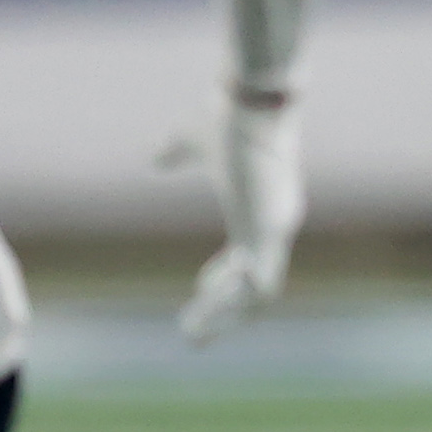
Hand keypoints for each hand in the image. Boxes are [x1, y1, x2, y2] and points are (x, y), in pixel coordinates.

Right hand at [178, 87, 303, 341]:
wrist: (251, 97)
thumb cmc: (227, 117)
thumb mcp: (190, 141)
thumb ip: (174, 152)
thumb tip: (154, 157)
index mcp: (261, 211)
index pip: (250, 260)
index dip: (226, 280)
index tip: (200, 289)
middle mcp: (275, 224)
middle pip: (259, 288)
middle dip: (227, 313)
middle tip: (191, 334)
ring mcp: (278, 227)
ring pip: (262, 293)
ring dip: (227, 314)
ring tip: (191, 330)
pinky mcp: (273, 226)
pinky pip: (262, 280)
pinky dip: (237, 297)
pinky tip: (205, 303)